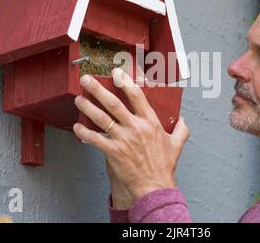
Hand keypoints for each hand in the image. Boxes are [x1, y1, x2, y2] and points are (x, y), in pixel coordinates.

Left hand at [73, 68, 189, 206]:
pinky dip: (84, 133)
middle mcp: (136, 127)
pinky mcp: (113, 152)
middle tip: (86, 80)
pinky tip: (77, 127)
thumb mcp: (176, 145)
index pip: (136, 96)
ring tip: (78, 99)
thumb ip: (181, 129)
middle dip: (98, 89)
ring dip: (87, 107)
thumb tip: (182, 119)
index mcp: (151, 122)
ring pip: (101, 119)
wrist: (153, 187)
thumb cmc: (163, 166)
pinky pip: (94, 139)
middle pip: (113, 103)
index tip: (116, 73)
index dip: (125, 82)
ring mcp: (123, 139)